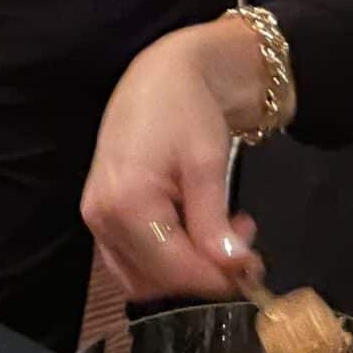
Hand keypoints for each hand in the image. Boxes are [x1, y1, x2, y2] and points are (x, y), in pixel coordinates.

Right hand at [83, 17, 266, 300]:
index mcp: (125, 203)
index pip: (174, 269)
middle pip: (157, 279)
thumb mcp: (207, 164)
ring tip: (226, 231)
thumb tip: (232, 269)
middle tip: (245, 244)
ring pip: (145, 276)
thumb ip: (214, 222)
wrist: (163, 74)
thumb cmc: (186, 109)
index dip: (217, 278)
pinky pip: (135, 260)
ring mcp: (98, 220)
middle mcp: (102, 219)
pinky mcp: (104, 218)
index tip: (254, 270)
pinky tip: (200, 229)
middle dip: (205, 272)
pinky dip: (170, 258)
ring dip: (188, 268)